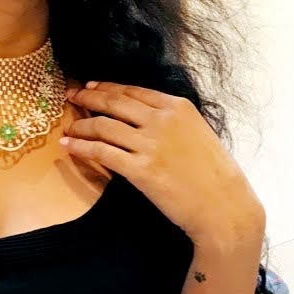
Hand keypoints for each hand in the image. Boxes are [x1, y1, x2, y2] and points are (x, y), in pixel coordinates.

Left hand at [62, 80, 264, 248]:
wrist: (224, 206)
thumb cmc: (215, 175)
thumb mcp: (198, 133)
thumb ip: (173, 122)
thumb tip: (146, 118)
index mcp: (178, 107)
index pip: (133, 91)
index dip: (107, 87)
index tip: (91, 86)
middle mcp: (162, 120)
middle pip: (114, 103)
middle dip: (88, 97)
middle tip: (71, 96)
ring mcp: (150, 144)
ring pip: (103, 126)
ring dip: (81, 126)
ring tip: (69, 128)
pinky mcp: (139, 169)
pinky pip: (101, 152)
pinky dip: (81, 147)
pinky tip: (69, 147)